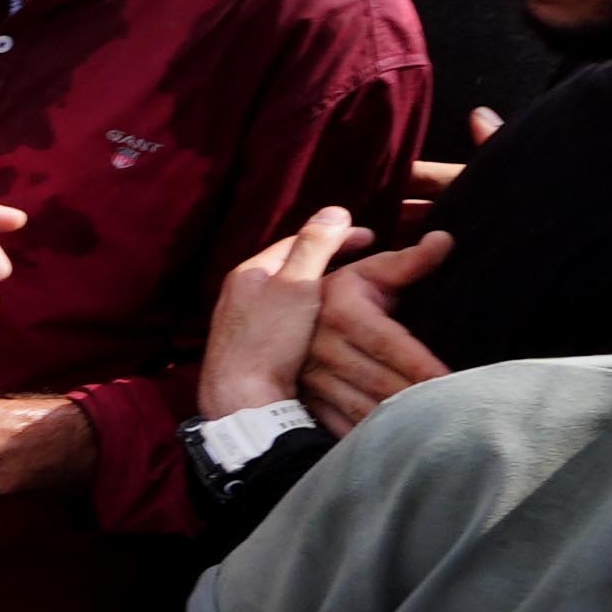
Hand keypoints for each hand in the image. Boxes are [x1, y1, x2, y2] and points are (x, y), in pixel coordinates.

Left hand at [199, 204, 357, 419]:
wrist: (240, 399)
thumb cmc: (267, 341)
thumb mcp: (296, 286)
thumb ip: (314, 247)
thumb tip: (334, 211)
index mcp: (250, 273)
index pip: (298, 241)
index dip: (336, 236)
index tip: (370, 235)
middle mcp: (242, 295)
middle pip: (293, 267)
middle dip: (329, 260)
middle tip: (364, 260)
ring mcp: (246, 323)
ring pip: (291, 295)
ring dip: (321, 288)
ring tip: (352, 290)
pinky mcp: (254, 349)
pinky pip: (288, 321)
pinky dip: (311, 315)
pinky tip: (328, 326)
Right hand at [300, 229, 453, 435]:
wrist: (282, 318)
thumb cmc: (338, 292)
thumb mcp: (369, 271)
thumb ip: (409, 262)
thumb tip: (444, 241)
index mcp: (341, 312)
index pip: (389, 344)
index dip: (421, 365)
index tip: (451, 382)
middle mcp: (323, 347)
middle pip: (380, 382)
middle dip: (416, 400)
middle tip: (453, 414)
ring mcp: (313, 378)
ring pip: (362, 409)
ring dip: (396, 425)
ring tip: (432, 434)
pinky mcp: (309, 401)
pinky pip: (342, 426)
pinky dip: (369, 440)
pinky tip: (396, 446)